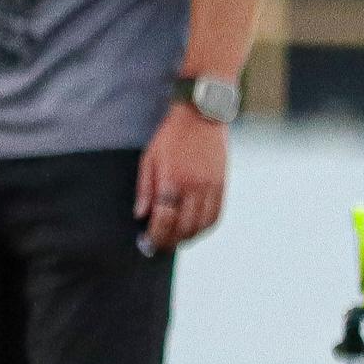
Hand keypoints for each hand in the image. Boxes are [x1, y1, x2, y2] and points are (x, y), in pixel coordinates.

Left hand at [133, 104, 229, 252]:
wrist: (202, 117)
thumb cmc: (172, 136)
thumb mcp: (149, 158)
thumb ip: (145, 189)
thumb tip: (140, 215)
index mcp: (172, 179)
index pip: (163, 219)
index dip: (155, 235)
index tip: (147, 242)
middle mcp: (193, 186)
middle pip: (183, 227)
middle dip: (169, 241)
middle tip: (159, 246)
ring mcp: (210, 187)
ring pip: (201, 226)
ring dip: (187, 239)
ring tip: (175, 241)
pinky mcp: (222, 186)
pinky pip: (216, 216)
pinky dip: (204, 229)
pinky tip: (194, 231)